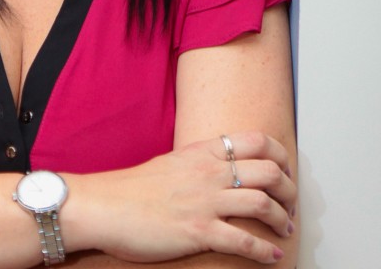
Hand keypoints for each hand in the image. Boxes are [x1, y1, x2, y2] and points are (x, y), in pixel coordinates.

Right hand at [70, 131, 295, 264]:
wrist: (105, 206)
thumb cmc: (133, 188)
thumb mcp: (171, 164)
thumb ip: (198, 164)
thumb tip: (220, 169)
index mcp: (201, 152)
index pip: (255, 140)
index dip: (280, 154)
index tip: (286, 169)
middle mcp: (208, 172)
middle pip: (269, 170)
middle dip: (289, 189)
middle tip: (291, 203)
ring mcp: (204, 201)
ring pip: (263, 203)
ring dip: (284, 219)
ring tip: (286, 228)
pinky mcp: (198, 231)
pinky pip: (245, 241)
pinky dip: (265, 252)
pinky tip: (272, 257)